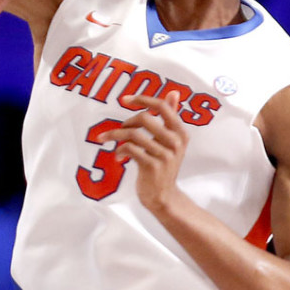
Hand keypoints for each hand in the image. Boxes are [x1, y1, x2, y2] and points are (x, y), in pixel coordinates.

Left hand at [97, 94, 188, 213]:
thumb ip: (170, 117)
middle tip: (120, 131)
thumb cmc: (163, 165)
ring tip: (109, 141)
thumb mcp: (170, 141)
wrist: (163, 196)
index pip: (163, 106)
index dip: (142, 99)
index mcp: (180, 133)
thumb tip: (174, 93)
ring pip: (133, 134)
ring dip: (116, 136)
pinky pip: (130, 148)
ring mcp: (165, 155)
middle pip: (144, 118)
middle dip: (126, 122)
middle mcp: (175, 142)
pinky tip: (118, 156)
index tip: (125, 99)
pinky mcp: (152, 166)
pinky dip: (119, 150)